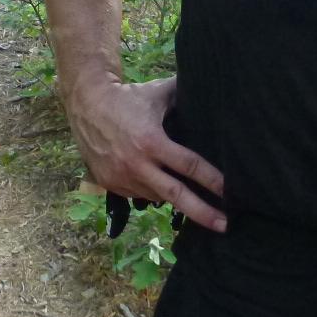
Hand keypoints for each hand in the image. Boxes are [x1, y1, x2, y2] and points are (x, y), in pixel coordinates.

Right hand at [63, 75, 226, 231]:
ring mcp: (122, 177)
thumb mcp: (157, 93)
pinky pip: (139, 194)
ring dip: (174, 198)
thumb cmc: (126, 97)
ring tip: (192, 199)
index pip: (190, 166)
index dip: (213, 180)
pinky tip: (158, 184)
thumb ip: (183, 94)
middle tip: (225, 226)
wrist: (85, 104)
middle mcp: (137, 164)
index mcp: (152, 142)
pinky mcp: (109, 184)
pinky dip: (151, 191)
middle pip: (177, 196)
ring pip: (157, 196)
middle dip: (203, 213)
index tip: (231, 194)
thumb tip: (210, 90)